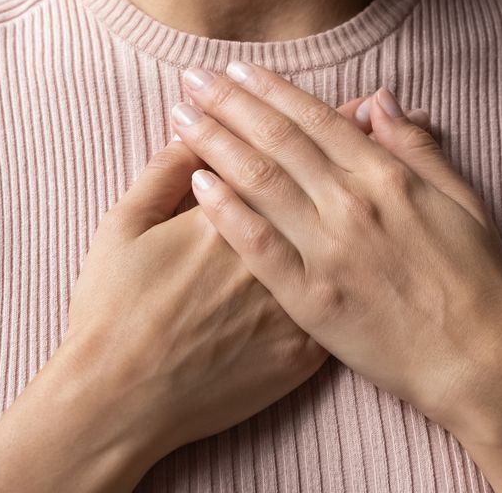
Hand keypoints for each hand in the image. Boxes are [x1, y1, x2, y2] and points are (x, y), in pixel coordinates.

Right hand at [59, 89, 399, 462]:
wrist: (121, 403)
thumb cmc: (112, 310)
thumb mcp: (123, 225)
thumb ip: (163, 172)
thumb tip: (195, 129)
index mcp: (231, 214)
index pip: (284, 152)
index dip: (317, 122)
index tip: (344, 98)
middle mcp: (273, 255)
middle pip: (325, 190)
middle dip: (353, 147)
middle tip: (375, 111)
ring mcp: (294, 307)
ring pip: (345, 244)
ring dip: (368, 201)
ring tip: (389, 168)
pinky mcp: (303, 354)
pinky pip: (344, 306)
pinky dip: (365, 270)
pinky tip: (377, 247)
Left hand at [170, 62, 501, 429]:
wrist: (480, 361)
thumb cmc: (478, 282)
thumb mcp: (461, 199)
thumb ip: (415, 147)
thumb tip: (379, 99)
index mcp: (388, 177)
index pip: (316, 119)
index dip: (272, 90)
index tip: (237, 69)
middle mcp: (352, 204)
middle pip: (277, 140)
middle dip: (229, 103)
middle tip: (191, 78)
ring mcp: (329, 251)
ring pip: (260, 182)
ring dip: (216, 143)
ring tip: (180, 118)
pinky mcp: (311, 300)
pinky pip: (259, 246)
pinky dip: (227, 212)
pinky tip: (197, 186)